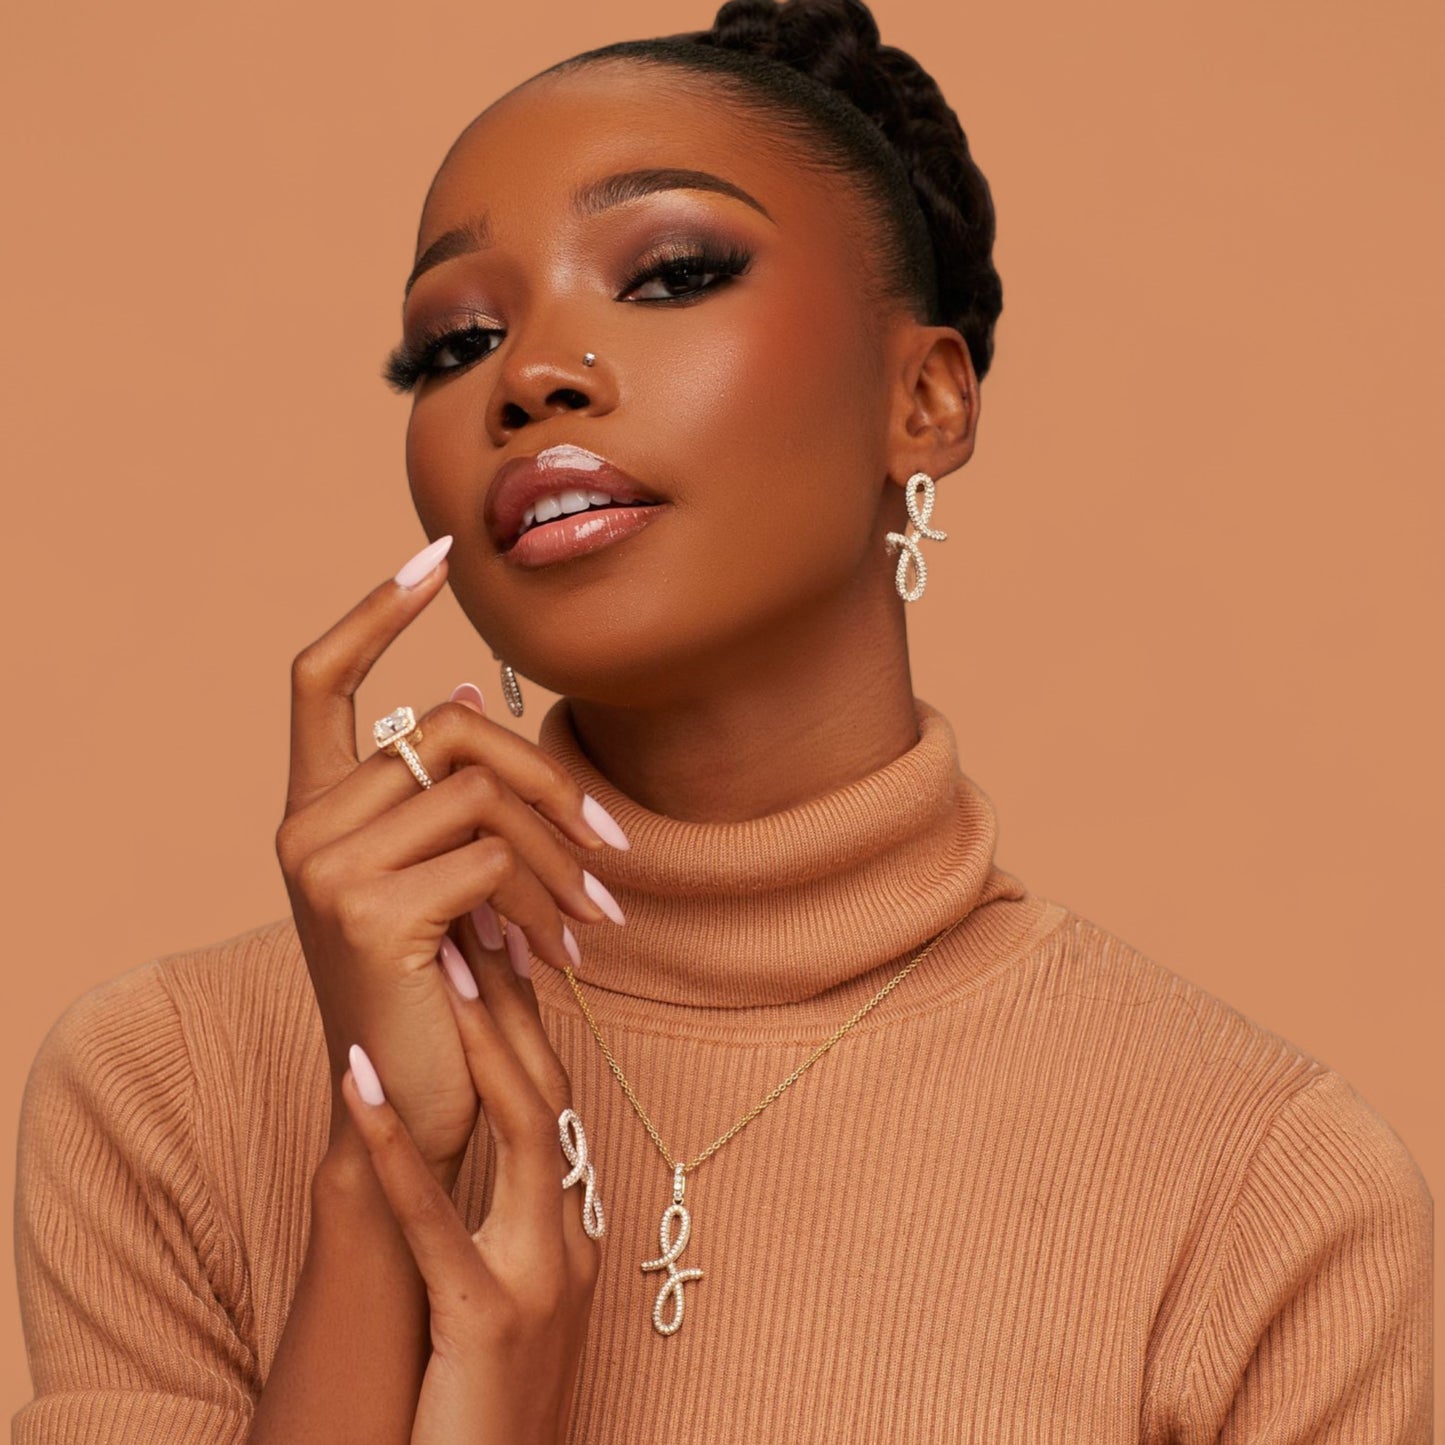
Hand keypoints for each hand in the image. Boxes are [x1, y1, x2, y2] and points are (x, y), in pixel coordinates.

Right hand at [275, 536, 627, 1181]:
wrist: (408, 1111)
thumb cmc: (440, 991)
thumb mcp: (443, 881)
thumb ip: (446, 799)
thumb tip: (481, 695)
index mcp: (314, 810)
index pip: (317, 679)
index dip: (372, 611)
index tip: (434, 556)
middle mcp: (302, 829)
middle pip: (448, 727)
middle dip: (549, 777)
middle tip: (614, 844)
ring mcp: (324, 868)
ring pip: (481, 790)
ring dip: (562, 853)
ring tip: (601, 916)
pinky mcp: (368, 912)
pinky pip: (491, 857)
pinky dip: (545, 902)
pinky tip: (558, 957)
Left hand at [339, 924, 601, 1444]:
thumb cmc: (476, 1409)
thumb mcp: (496, 1304)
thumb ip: (493, 1229)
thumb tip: (465, 1155)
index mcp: (568, 1233)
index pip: (555, 1098)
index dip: (529, 1017)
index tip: (499, 940)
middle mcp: (568, 1242)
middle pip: (552, 1090)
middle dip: (517, 1000)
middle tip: (480, 912)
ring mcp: (540, 1279)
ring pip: (527, 1129)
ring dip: (483, 1037)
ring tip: (443, 960)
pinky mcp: (490, 1324)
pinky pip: (439, 1218)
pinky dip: (398, 1142)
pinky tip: (361, 1076)